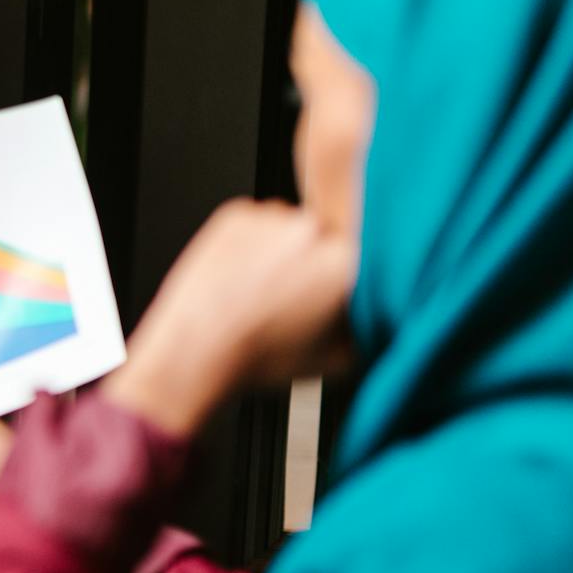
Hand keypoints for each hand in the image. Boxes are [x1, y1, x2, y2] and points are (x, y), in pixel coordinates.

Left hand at [105, 198, 355, 436]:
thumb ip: (368, 324)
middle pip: (330, 238)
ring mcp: (273, 218)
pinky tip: (243, 276)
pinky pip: (258, 223)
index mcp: (346, 262)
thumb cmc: (259, 357)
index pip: (369, 257)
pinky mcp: (238, 213)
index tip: (338, 294)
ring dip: (286, 250)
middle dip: (319, 262)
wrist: (197, 349)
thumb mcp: (338, 359)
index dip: (352, 279)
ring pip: (293, 228)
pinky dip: (254, 244)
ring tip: (263, 289)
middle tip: (298, 295)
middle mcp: (313, 231)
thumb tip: (375, 309)